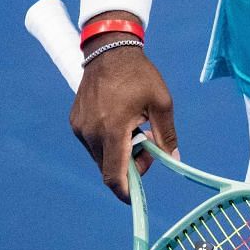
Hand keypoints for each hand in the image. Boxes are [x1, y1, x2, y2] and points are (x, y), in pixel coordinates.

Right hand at [70, 42, 177, 201]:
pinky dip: (107, 142)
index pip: (113, 175)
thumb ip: (167, 134)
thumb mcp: (161, 103)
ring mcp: (80, 128)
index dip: (124, 192)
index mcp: (113, 130)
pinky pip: (92, 143)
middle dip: (129, 166)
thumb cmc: (139, 75)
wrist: (109, 50)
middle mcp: (91, 133)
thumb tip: (174, 159)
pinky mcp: (75, 122)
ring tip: (135, 129)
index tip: (135, 199)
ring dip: (118, 154)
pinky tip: (121, 122)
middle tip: (147, 145)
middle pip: (108, 168)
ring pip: (99, 157)